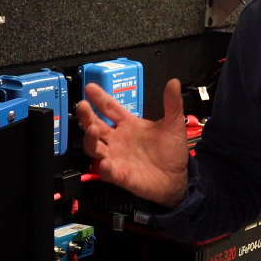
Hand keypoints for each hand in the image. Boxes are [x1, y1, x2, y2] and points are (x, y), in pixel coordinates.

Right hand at [77, 78, 189, 206]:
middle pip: (95, 125)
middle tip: (82, 105)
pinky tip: (105, 163)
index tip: (90, 87)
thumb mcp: (174, 125)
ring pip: (94, 147)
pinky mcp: (119, 175)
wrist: (177, 178)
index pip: (109, 108)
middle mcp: (117, 139)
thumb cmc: (171, 151)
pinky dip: (105, 167)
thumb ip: (172, 104)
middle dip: (87, 116)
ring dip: (90, 138)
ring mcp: (116, 157)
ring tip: (93, 129)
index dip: (100, 98)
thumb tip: (174, 82)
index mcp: (128, 124)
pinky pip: (107, 171)